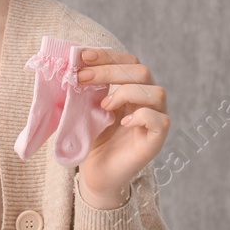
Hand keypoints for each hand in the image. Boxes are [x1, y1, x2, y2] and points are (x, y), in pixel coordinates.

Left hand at [73, 47, 168, 209]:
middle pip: (141, 71)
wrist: (95, 173)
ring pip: (156, 92)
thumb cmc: (91, 139)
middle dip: (109, 71)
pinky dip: (142, 116)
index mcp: (131, 89)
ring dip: (126, 92)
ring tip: (104, 105)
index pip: (128, 62)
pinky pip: (160, 121)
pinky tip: (123, 122)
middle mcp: (146, 101)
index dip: (107, 56)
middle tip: (81, 78)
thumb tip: (68, 65)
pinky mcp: (155, 141)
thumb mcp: (84, 109)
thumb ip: (83, 89)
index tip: (82, 56)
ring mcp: (154, 120)